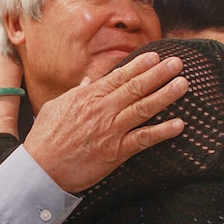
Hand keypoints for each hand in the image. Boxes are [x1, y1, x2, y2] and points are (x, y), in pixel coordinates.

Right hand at [24, 51, 187, 192]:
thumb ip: (78, 92)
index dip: (140, 65)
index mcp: (89, 97)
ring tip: (183, 84)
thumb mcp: (58, 106)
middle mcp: (103, 109)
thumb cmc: (46, 138)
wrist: (41, 168)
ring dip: (165, 95)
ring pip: (143, 108)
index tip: (156, 56)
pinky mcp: (116, 152)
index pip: (119, 76)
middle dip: (159, 73)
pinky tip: (179, 125)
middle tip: (178, 63)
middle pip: (136, 87)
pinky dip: (162, 132)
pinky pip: (143, 139)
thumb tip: (90, 80)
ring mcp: (111, 130)